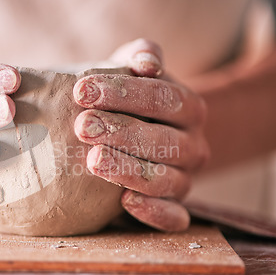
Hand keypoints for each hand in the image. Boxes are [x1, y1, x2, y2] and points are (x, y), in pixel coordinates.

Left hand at [73, 39, 209, 231]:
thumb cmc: (128, 100)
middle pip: (164, 139)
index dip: (124, 93)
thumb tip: (147, 60)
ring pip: (166, 179)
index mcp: (189, 107)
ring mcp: (185, 179)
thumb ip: (140, 56)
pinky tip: (124, 202)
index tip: (81, 90)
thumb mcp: (132, 71)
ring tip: (94, 160)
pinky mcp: (175, 209)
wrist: (142, 135)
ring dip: (129, 169)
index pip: (164, 97)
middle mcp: (193, 145)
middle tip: (81, 126)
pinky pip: (173, 218)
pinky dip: (153, 212)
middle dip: (121, 131)